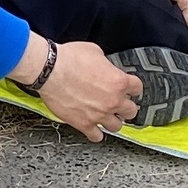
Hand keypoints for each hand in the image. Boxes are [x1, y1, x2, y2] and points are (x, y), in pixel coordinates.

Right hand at [24, 35, 141, 140]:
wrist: (50, 71)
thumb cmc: (68, 59)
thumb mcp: (94, 51)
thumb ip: (105, 63)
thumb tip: (104, 66)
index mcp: (118, 81)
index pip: (137, 88)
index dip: (133, 87)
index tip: (129, 88)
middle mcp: (113, 100)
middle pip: (131, 111)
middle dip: (125, 106)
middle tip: (119, 103)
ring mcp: (99, 115)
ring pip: (117, 126)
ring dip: (112, 120)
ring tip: (106, 115)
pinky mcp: (84, 124)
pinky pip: (97, 136)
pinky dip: (96, 132)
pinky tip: (93, 127)